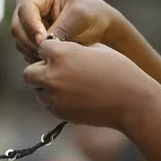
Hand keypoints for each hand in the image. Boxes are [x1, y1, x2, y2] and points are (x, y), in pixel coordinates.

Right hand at [11, 0, 117, 61]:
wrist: (100, 26)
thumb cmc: (92, 13)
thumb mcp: (78, 17)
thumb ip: (59, 29)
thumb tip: (42, 44)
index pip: (26, 9)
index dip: (32, 26)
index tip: (43, 41)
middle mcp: (27, 2)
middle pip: (17, 25)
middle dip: (31, 41)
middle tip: (47, 53)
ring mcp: (26, 20)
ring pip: (18, 39)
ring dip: (32, 50)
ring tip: (52, 56)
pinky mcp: (28, 35)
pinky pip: (23, 48)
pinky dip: (34, 55)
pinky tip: (49, 58)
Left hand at [23, 39, 160, 130]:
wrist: (132, 101)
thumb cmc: (119, 71)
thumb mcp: (96, 49)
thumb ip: (72, 48)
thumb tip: (59, 48)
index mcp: (60, 54)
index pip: (41, 48)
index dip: (50, 51)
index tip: (59, 54)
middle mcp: (51, 75)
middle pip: (28, 72)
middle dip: (39, 71)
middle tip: (55, 72)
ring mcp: (53, 96)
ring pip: (37, 90)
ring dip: (46, 87)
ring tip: (69, 86)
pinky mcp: (58, 112)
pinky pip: (49, 105)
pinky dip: (56, 101)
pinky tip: (75, 97)